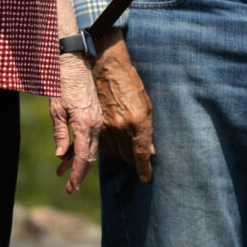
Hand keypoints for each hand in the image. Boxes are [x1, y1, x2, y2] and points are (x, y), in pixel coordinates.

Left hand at [50, 54, 102, 192]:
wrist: (74, 63)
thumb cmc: (62, 85)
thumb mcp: (56, 110)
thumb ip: (60, 134)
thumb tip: (61, 155)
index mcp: (85, 124)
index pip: (84, 157)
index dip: (77, 175)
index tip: (71, 188)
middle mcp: (95, 124)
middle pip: (90, 156)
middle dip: (79, 172)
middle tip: (68, 187)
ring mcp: (97, 120)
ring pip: (90, 147)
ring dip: (77, 161)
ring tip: (61, 171)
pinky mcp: (95, 116)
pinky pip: (90, 138)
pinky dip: (79, 148)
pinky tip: (67, 153)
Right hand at [92, 36, 156, 181]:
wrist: (108, 68)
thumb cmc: (131, 84)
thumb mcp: (147, 106)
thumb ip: (148, 131)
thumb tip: (150, 151)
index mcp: (137, 122)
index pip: (141, 154)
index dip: (144, 169)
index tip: (146, 178)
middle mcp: (121, 127)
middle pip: (128, 156)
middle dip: (134, 161)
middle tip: (139, 162)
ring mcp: (107, 127)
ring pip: (115, 152)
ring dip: (122, 155)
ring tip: (128, 152)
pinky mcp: (96, 124)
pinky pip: (103, 145)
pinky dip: (111, 148)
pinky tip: (116, 144)